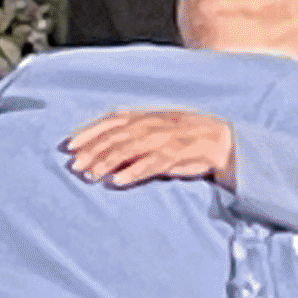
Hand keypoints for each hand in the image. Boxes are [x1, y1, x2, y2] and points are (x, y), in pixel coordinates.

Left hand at [63, 108, 237, 188]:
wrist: (228, 144)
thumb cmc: (191, 140)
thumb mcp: (162, 131)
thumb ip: (138, 137)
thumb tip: (109, 152)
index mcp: (151, 115)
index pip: (114, 119)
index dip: (90, 131)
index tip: (69, 145)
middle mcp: (156, 123)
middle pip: (117, 135)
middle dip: (94, 150)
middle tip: (75, 165)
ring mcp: (169, 138)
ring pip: (131, 148)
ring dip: (108, 161)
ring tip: (91, 175)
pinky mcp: (181, 155)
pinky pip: (153, 163)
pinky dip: (135, 172)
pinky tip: (118, 182)